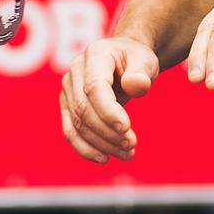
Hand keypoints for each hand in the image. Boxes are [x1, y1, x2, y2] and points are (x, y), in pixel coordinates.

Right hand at [59, 35, 158, 162]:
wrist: (124, 59)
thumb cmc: (136, 60)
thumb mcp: (146, 60)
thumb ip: (141, 72)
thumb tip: (135, 85)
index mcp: (95, 54)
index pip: (95, 87)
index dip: (108, 111)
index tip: (127, 129)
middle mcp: (75, 71)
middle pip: (84, 109)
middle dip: (107, 132)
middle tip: (132, 145)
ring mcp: (68, 89)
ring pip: (77, 124)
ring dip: (101, 144)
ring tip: (127, 153)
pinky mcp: (67, 106)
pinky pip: (70, 131)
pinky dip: (86, 148)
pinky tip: (105, 158)